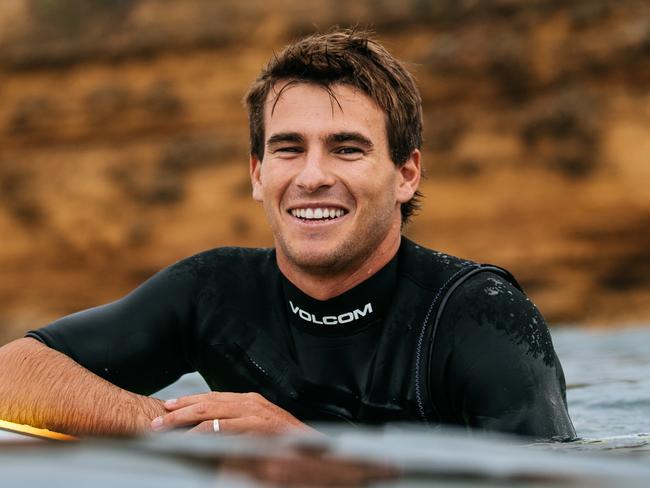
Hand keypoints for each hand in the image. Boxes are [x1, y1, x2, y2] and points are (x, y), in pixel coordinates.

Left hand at [150, 391, 314, 435]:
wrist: (313, 446)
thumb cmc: (286, 440)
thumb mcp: (261, 426)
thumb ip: (241, 424)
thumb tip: (216, 430)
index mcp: (249, 400)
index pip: (213, 397)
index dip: (189, 401)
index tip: (169, 407)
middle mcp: (250, 402)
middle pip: (207, 401)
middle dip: (180, 410)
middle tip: (158, 419)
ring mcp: (254, 413)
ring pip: (212, 412)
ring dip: (185, 420)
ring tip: (166, 427)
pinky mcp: (257, 426)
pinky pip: (226, 427)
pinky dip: (207, 431)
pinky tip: (190, 436)